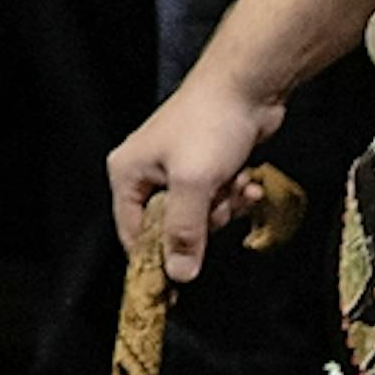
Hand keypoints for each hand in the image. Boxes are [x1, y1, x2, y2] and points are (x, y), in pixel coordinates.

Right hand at [109, 71, 285, 286]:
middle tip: (218, 207)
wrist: (247, 85)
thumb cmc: (210, 126)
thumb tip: (178, 275)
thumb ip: (184, 232)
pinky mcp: (205, 165)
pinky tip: (247, 181)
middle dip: (202, 223)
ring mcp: (177, 169)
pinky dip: (233, 193)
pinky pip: (216, 197)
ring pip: (199, 214)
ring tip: (237, 185)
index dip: (156, 260)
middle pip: (169, 227)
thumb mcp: (193, 184)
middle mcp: (146, 173)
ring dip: (223, 207)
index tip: (178, 288)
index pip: (133, 234)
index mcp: (128, 175)